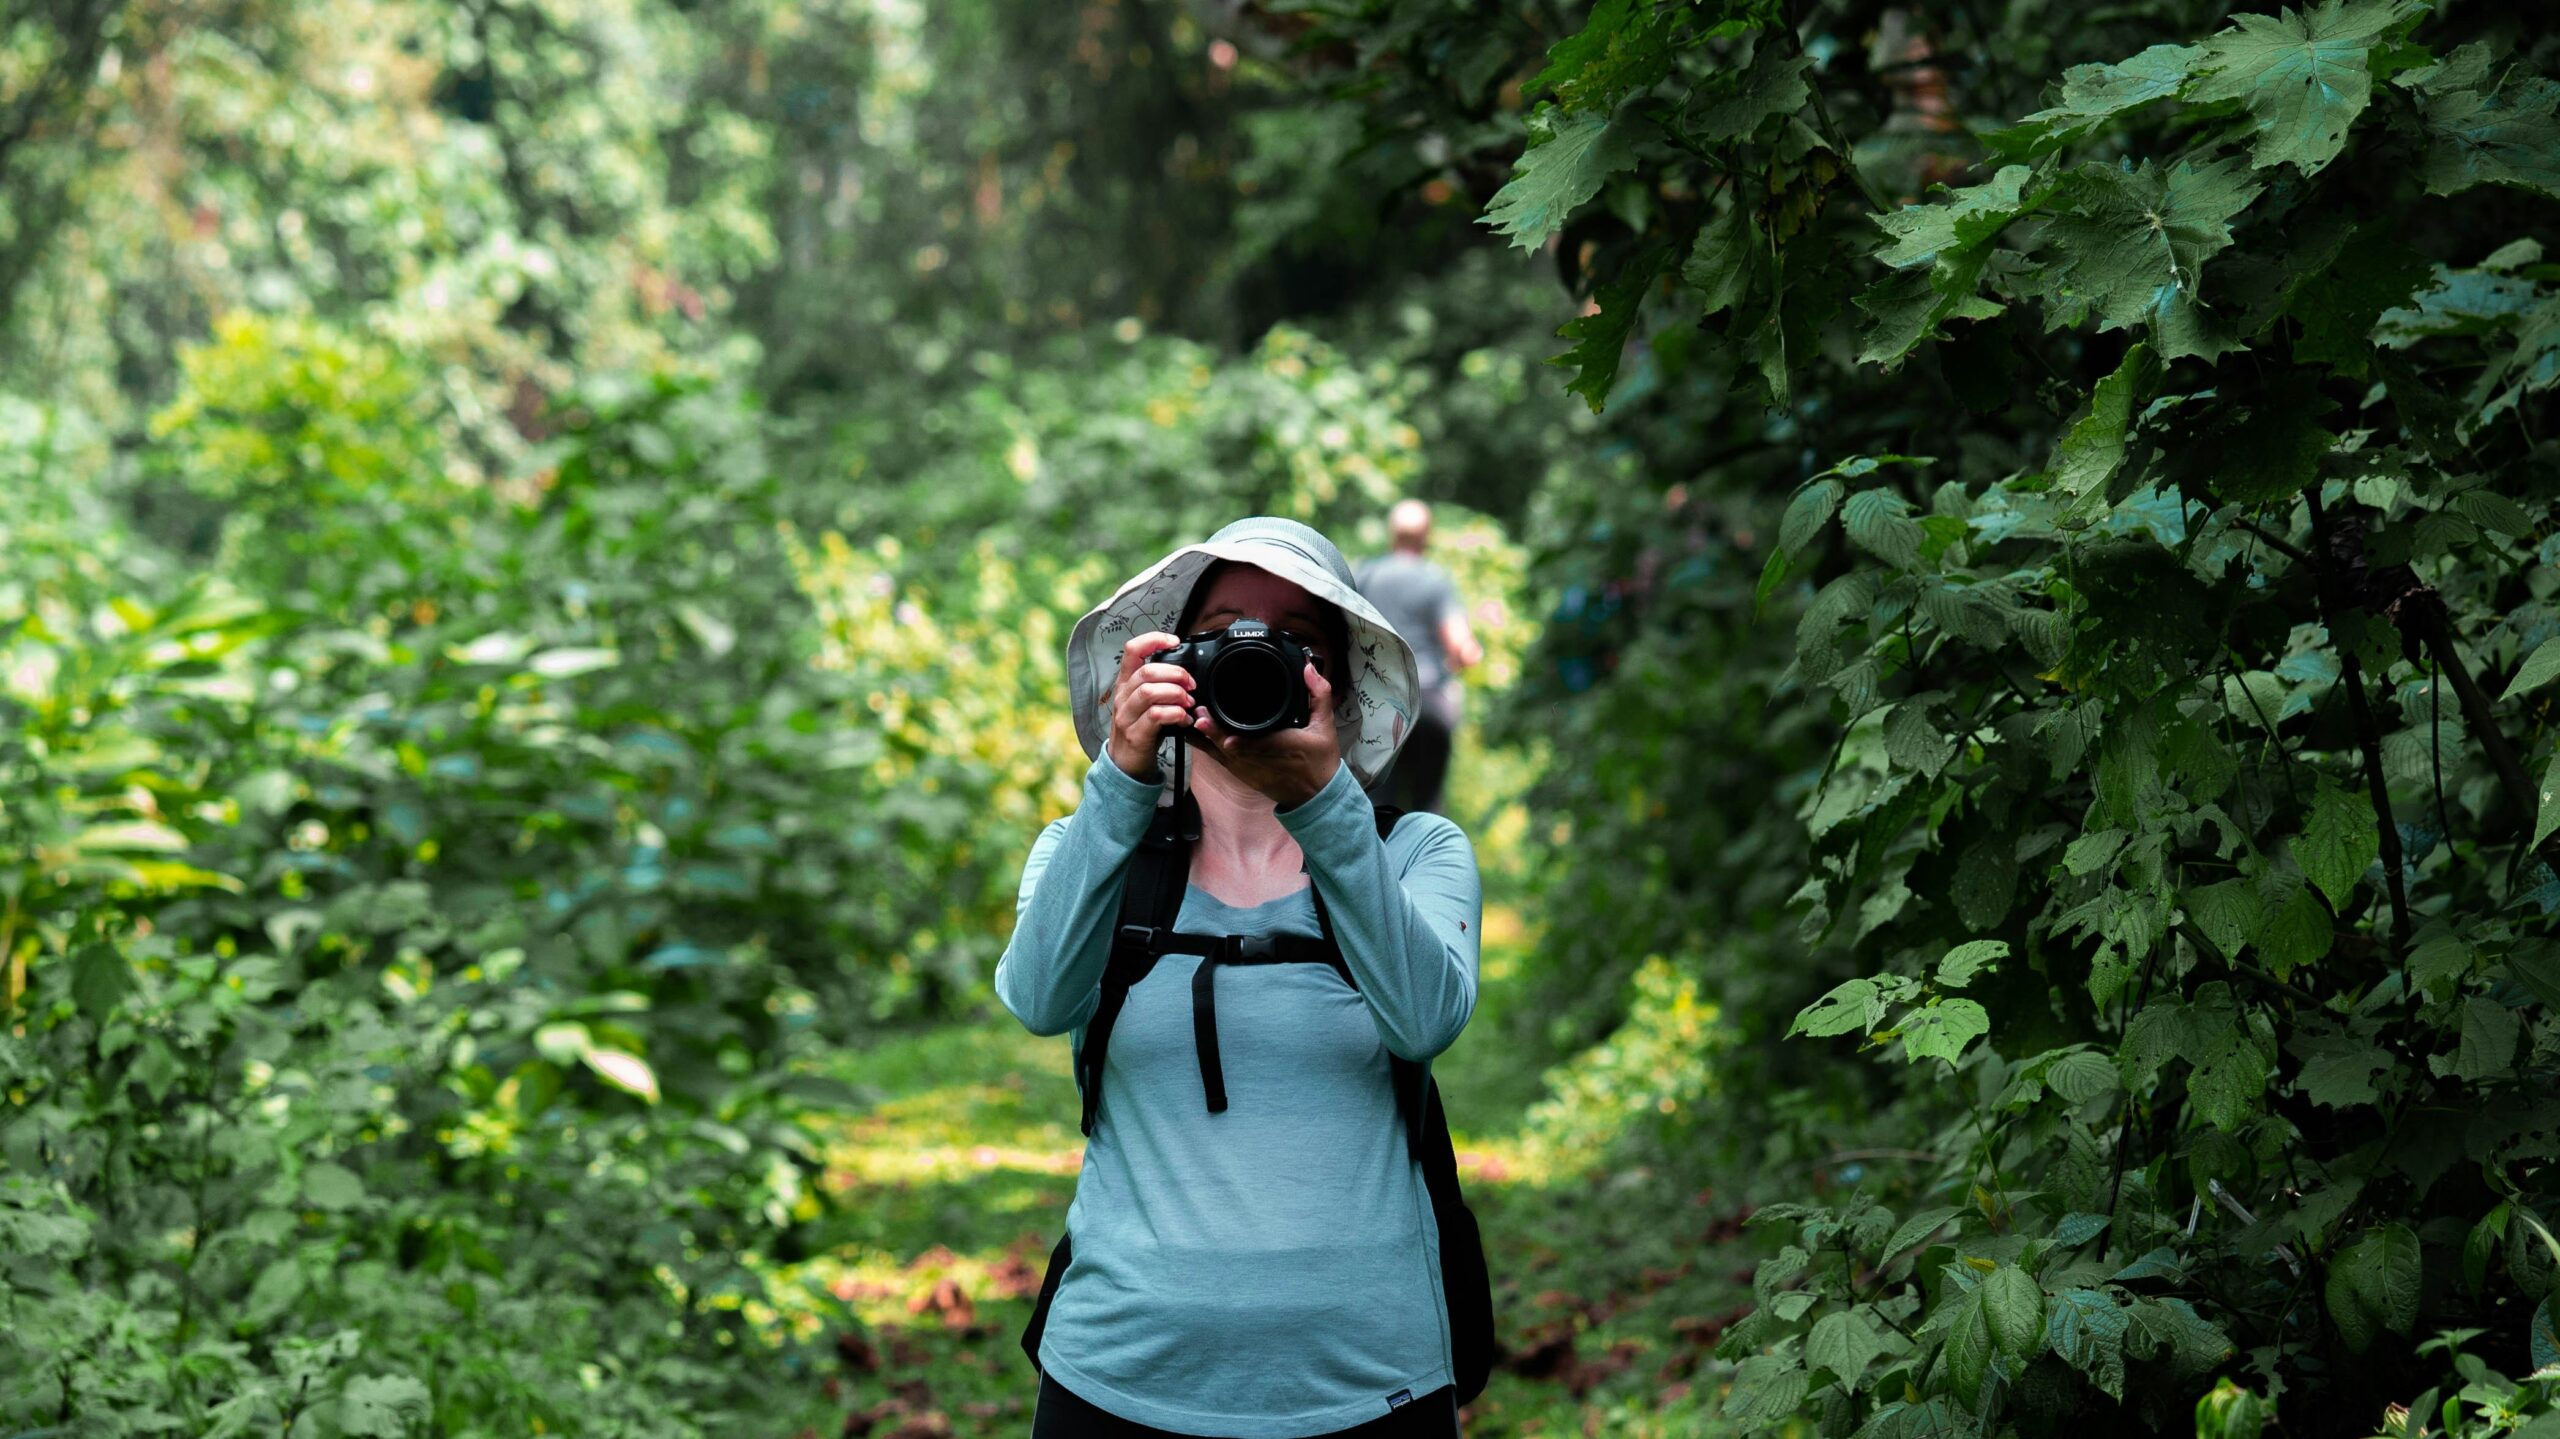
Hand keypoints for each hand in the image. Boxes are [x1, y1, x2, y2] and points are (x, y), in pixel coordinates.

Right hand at [1106, 632, 1195, 780]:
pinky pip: (1155, 716)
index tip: (1174, 642)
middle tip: (1192, 685)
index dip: (1153, 640)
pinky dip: (1175, 714)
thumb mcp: (1145, 703)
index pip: (1132, 650)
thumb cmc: (1140, 730)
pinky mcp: (1135, 734)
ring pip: (1150, 692)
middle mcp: (1123, 696)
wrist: (1125, 765)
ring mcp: (1126, 716)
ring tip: (1188, 702)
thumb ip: (1159, 685)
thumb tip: (1184, 672)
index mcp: (1126, 684)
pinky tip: (1185, 719)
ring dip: (1176, 694)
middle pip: (1147, 672)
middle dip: (1176, 674)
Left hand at [1191, 659, 1340, 808]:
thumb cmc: (1319, 761)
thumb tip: (1308, 670)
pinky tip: (1193, 733)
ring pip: (1220, 754)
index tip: (1211, 721)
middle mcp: (1259, 760)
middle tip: (1197, 714)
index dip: (1228, 734)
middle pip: (1228, 746)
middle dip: (1211, 730)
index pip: (1252, 742)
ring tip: (1190, 721)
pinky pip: (1220, 759)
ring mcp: (1248, 769)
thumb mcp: (1325, 726)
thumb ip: (1318, 695)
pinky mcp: (1242, 773)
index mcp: (1280, 747)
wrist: (1316, 795)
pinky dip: (1206, 746)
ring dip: (1204, 738)